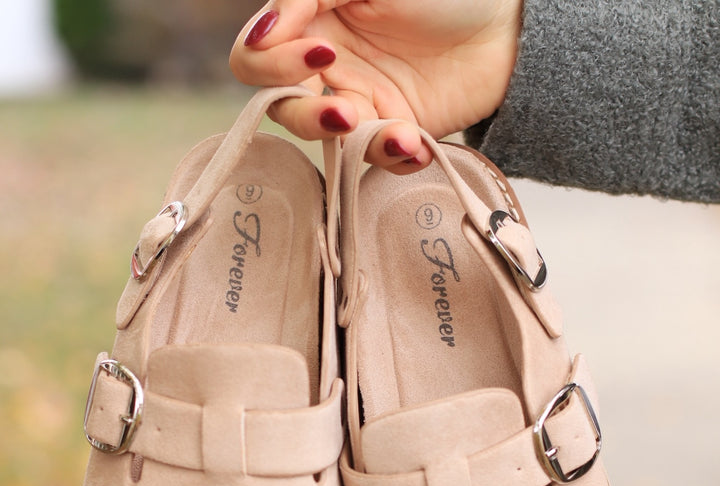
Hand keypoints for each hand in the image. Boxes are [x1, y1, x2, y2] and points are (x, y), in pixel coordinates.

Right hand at [230, 0, 522, 171]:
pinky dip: (392, 155)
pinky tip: (415, 143)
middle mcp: (326, 66)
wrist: (510, 23)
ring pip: (323, 142)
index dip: (272, 64)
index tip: (320, 53)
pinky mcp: (391, 131)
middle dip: (306, 115)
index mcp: (310, 19)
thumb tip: (260, 34)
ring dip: (351, 143)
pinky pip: (373, 158)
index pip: (254, 58)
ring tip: (394, 131)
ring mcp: (358, 102)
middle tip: (345, 111)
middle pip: (280, 108)